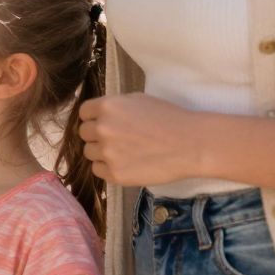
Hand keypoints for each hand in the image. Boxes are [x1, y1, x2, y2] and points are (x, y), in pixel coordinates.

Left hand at [77, 93, 206, 186]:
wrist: (191, 144)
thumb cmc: (169, 118)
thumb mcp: (138, 100)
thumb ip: (114, 107)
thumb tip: (100, 115)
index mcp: (107, 107)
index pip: (84, 113)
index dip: (93, 117)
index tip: (102, 122)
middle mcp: (102, 129)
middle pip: (84, 133)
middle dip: (96, 135)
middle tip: (116, 139)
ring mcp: (107, 153)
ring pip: (89, 153)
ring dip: (101, 152)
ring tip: (123, 152)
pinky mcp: (115, 174)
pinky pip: (98, 170)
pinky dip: (107, 168)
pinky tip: (125, 164)